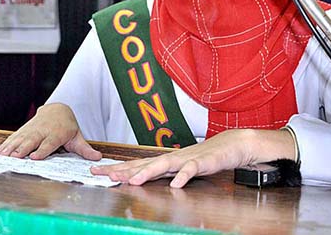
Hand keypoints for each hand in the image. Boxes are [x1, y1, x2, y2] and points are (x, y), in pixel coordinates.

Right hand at [0, 103, 101, 160]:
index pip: (48, 143)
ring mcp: (31, 130)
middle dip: (22, 149)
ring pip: (20, 139)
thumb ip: (85, 149)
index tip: (35, 156)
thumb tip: (97, 158)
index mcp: (56, 134)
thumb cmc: (67, 126)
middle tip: (14, 157)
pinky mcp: (23, 131)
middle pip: (31, 141)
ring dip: (10, 148)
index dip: (42, 150)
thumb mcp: (77, 137)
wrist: (57, 109)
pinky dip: (5, 144)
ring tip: (2, 156)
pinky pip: (13, 138)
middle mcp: (42, 131)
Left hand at [90, 128, 294, 187]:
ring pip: (164, 165)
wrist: (233, 145)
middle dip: (122, 169)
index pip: (136, 165)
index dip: (117, 168)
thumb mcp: (180, 168)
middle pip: (143, 163)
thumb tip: (142, 179)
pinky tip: (177, 185)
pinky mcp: (203, 162)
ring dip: (147, 173)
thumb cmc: (205, 158)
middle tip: (102, 173)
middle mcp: (172, 158)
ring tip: (133, 181)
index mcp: (165, 161)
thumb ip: (163, 174)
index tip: (97, 171)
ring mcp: (187, 159)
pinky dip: (184, 176)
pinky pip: (192, 170)